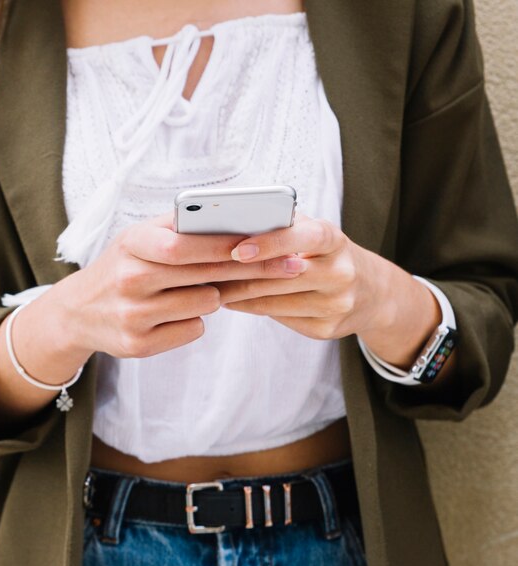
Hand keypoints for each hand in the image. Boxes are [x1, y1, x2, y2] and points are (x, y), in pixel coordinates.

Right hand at [48, 213, 304, 359]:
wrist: (78, 312)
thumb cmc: (121, 266)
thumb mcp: (138, 237)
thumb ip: (179, 225)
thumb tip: (234, 214)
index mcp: (132, 242)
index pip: (187, 244)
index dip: (229, 244)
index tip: (270, 241)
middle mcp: (130, 279)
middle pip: (205, 275)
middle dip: (252, 269)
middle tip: (291, 265)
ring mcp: (132, 315)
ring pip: (205, 304)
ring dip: (214, 295)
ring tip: (197, 288)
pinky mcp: (138, 345)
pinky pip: (193, 329)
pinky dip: (195, 319)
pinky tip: (175, 312)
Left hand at [216, 215, 440, 368]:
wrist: (372, 293)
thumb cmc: (326, 253)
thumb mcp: (314, 233)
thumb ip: (282, 227)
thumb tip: (228, 228)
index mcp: (336, 240)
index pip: (306, 237)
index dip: (272, 243)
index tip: (237, 249)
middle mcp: (341, 273)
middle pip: (281, 276)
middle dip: (237, 274)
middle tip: (201, 272)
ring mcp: (336, 306)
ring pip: (274, 301)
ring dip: (236, 294)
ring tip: (208, 285)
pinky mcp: (326, 330)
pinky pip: (278, 318)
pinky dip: (251, 308)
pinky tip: (232, 301)